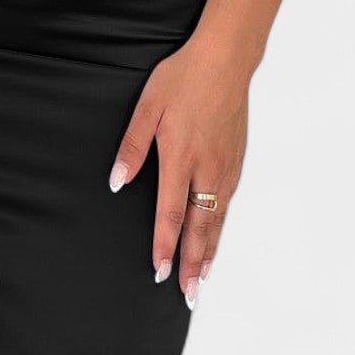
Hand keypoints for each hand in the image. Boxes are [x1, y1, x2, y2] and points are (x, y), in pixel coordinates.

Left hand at [108, 38, 249, 308]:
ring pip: (217, 220)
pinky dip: (220, 228)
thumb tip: (118, 180)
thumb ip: (132, 146)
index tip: (159, 272)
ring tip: (202, 278)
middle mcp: (207, 169)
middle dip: (192, 264)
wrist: (225, 61)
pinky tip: (215, 238)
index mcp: (181, 158)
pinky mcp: (236, 161)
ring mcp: (226, 167)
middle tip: (188, 294)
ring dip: (209, 251)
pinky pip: (226, 204)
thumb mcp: (148, 106)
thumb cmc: (183, 79)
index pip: (170, 214)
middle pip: (200, 228)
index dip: (165, 246)